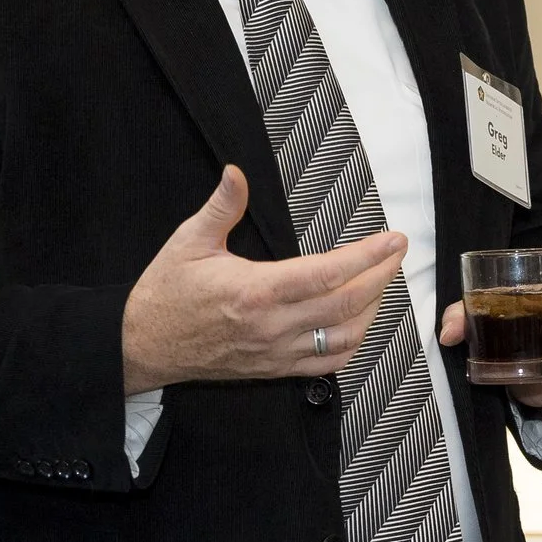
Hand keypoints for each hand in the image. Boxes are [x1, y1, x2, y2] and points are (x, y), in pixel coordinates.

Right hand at [122, 167, 406, 392]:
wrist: (143, 345)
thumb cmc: (166, 291)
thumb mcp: (189, 241)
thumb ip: (221, 206)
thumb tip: (236, 172)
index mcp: (256, 291)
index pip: (328, 274)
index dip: (367, 257)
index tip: (392, 240)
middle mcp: (273, 326)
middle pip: (347, 304)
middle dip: (381, 276)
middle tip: (398, 253)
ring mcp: (276, 352)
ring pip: (345, 337)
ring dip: (372, 309)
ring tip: (380, 281)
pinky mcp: (275, 369)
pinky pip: (327, 364)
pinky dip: (352, 343)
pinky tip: (358, 320)